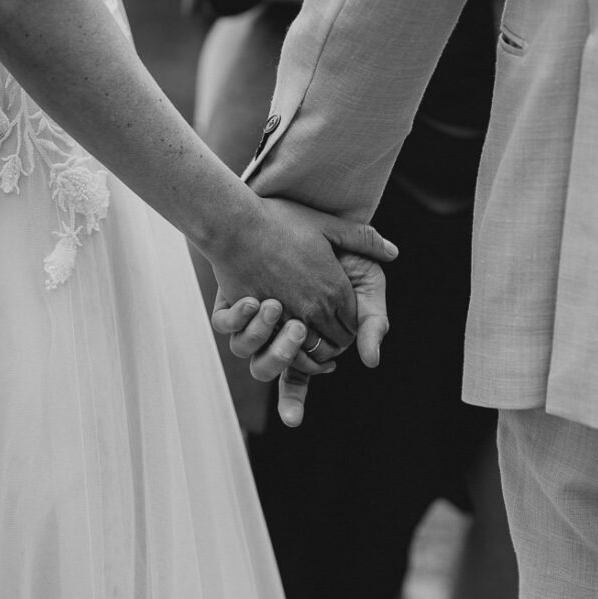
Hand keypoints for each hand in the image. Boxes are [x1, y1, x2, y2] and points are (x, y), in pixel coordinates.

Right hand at [205, 196, 396, 351]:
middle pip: (337, 342)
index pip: (355, 324)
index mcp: (335, 289)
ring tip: (311, 336)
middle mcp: (314, 309)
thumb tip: (393, 252)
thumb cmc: (279, 221)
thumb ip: (363, 239)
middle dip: (338, 339)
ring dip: (315, 349)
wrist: (235, 225)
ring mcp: (286, 319)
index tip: (345, 316)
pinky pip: (282, 350)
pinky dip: (289, 350)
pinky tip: (286, 337)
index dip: (353, 323)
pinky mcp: (261, 323)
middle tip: (331, 329)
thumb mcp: (327, 224)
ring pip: (312, 352)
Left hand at [212, 251, 387, 426]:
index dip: (306, 380)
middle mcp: (275, 335)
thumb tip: (372, 359)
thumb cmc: (329, 249)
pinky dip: (235, 318)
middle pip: (275, 369)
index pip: (307, 373)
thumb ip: (373, 315)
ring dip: (259, 338)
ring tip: (273, 306)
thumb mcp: (363, 275)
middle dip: (286, 354)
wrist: (286, 211)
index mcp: (308, 337)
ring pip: (247, 352)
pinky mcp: (229, 304)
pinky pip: (224, 324)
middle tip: (299, 327)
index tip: (309, 387)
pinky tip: (251, 300)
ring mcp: (250, 321)